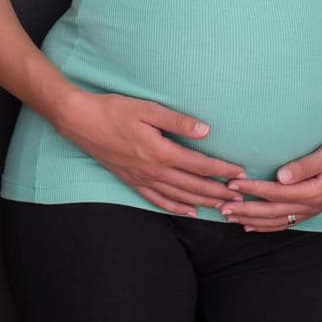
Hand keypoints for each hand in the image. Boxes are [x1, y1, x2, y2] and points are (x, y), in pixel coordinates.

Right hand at [53, 90, 245, 215]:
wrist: (80, 121)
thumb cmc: (113, 110)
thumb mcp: (147, 109)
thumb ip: (177, 121)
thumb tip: (205, 130)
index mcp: (160, 151)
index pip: (199, 165)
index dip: (222, 170)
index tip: (240, 173)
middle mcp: (153, 170)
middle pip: (193, 186)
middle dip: (219, 192)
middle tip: (240, 197)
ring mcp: (142, 179)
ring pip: (179, 196)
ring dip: (203, 202)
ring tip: (223, 207)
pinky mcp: (132, 181)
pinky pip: (158, 200)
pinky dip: (176, 208)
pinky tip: (188, 212)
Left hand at [219, 117, 321, 230]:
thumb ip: (304, 166)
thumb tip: (281, 175)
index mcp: (313, 191)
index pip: (276, 193)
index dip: (253, 189)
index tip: (231, 184)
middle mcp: (311, 205)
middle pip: (272, 212)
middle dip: (245, 210)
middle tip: (221, 206)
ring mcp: (310, 210)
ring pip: (276, 221)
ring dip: (251, 220)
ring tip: (229, 217)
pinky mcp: (310, 209)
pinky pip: (285, 223)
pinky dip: (266, 226)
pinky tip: (250, 226)